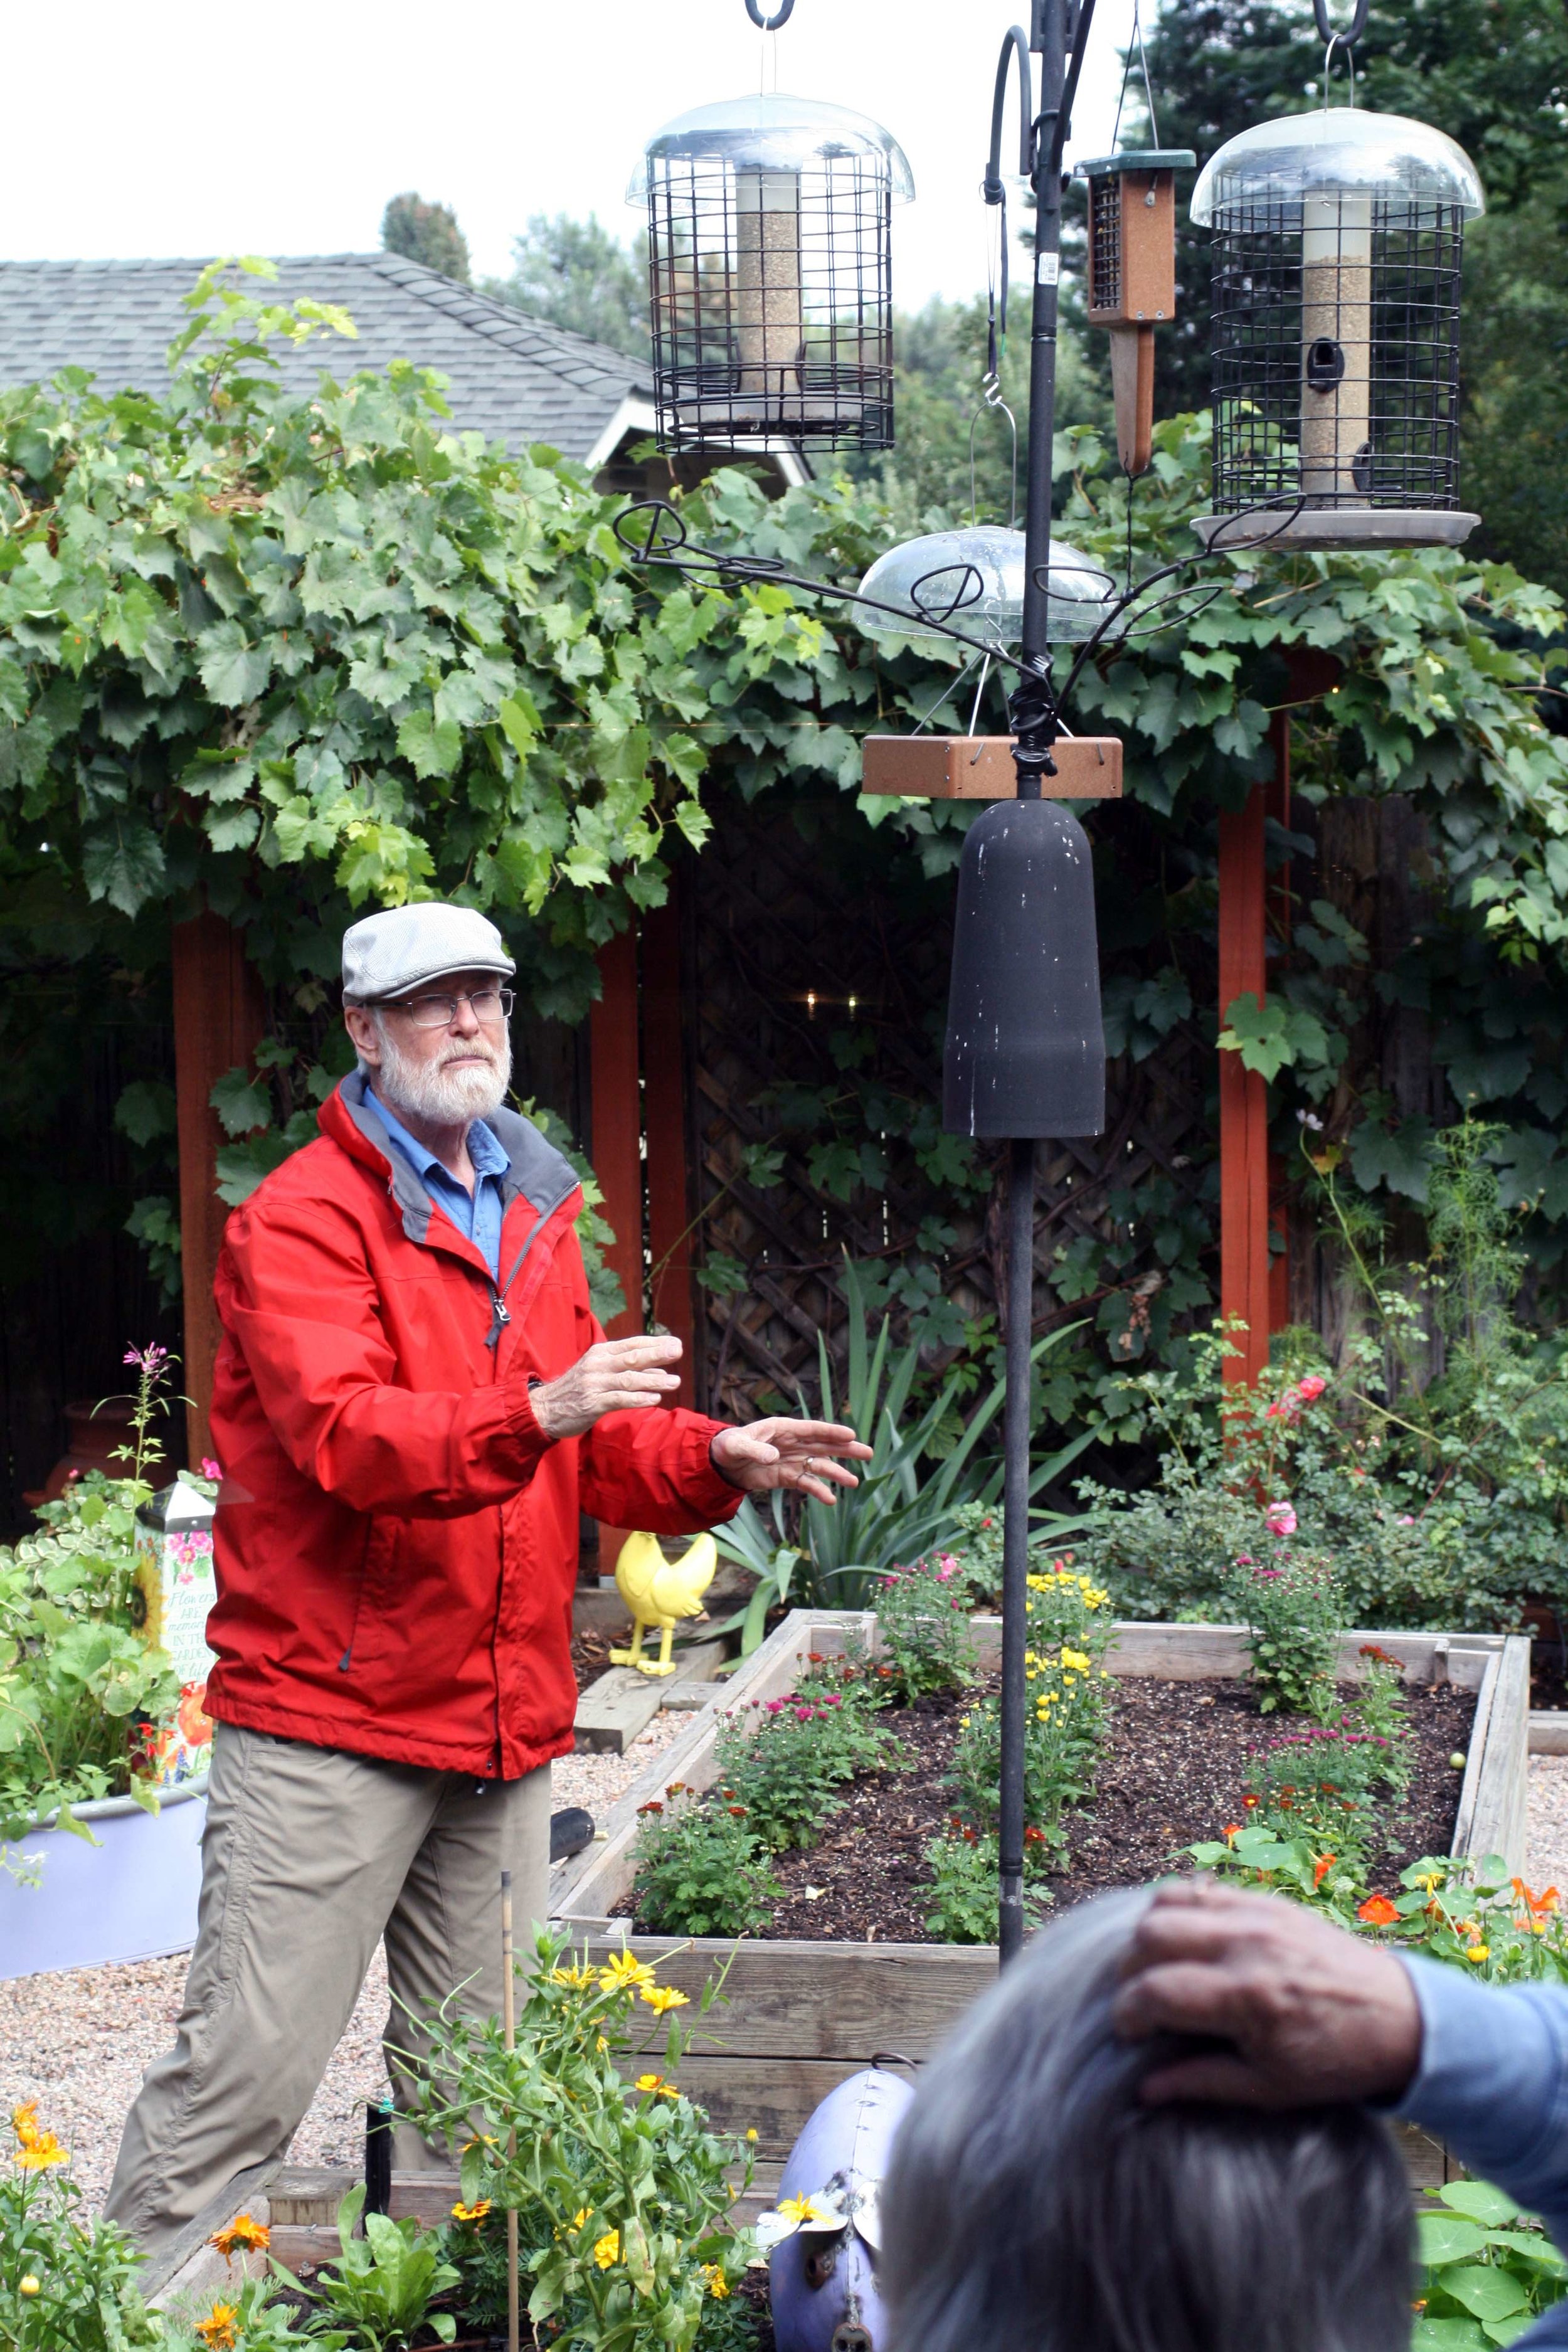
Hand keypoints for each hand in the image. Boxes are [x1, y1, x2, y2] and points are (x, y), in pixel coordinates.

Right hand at [531, 1336, 682, 1440]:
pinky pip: (619, 1399)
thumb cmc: (578, 1389)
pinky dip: (638, 1399)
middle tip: (677, 1351)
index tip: (675, 1343)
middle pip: (631, 1357)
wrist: (545, 1408)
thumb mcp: (600, 1372)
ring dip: (653, 1380)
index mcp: (600, 1353)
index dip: (654, 1343)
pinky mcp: (592, 1403)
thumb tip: (660, 1369)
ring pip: (628, 1379)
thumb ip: (628, 1369)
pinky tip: (654, 1399)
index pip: (631, 1344)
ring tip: (674, 1381)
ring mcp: (594, 1384)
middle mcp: (597, 1364)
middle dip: (656, 1354)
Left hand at [709, 1419, 872, 1505]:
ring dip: (836, 1473)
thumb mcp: (736, 1445)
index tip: (851, 1434)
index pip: (812, 1429)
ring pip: (819, 1466)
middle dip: (845, 1449)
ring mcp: (792, 1461)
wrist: (721, 1465)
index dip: (831, 1431)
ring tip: (854, 1482)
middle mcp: (793, 1444)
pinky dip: (818, 1491)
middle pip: (824, 1446)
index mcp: (783, 1428)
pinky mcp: (787, 1477)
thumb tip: (773, 1457)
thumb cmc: (728, 1446)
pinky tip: (830, 1500)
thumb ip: (754, 1450)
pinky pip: (806, 1484)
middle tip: (867, 1453)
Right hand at [1111, 1877, 1422, 2107]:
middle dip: (1129, 1970)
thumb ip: (1202, 2082)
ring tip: (1157, 1966)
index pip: (1156, 1992)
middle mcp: (1246, 1945)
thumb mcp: (1270, 2088)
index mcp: (1248, 1998)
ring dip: (1149, 1933)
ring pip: (1168, 1900)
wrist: (1401, 2018)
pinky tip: (1185, 1939)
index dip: (1127, 2014)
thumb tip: (1144, 2090)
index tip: (1128, 2032)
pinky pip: (1202, 1887)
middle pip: (1151, 1935)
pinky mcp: (1268, 1900)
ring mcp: (1257, 1914)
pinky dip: (1180, 1908)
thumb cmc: (1336, 2061)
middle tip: (1139, 1999)